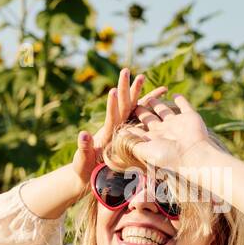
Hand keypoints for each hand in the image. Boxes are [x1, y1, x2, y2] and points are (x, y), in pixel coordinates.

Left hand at [70, 68, 167, 191]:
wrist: (89, 174)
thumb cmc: (85, 169)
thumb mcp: (83, 159)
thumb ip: (84, 147)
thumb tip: (83, 134)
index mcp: (107, 132)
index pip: (112, 116)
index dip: (113, 104)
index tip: (114, 90)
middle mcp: (116, 126)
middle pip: (122, 104)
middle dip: (125, 88)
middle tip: (125, 70)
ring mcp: (124, 128)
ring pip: (133, 107)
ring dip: (138, 92)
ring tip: (142, 76)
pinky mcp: (131, 132)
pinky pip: (142, 116)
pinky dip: (150, 106)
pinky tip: (161, 97)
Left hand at [123, 94, 215, 172]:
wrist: (192, 155)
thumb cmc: (167, 156)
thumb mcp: (144, 150)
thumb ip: (133, 141)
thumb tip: (121, 133)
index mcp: (153, 139)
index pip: (140, 129)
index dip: (132, 123)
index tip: (122, 115)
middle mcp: (164, 131)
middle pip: (150, 118)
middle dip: (141, 111)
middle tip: (133, 102)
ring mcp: (177, 124)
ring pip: (164, 111)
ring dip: (158, 104)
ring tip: (150, 97)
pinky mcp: (190, 117)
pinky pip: (184, 106)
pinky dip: (181, 100)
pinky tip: (175, 94)